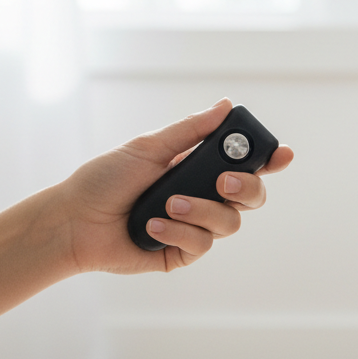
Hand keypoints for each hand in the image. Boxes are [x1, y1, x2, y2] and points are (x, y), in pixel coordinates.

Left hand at [57, 99, 293, 274]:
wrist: (74, 221)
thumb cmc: (104, 180)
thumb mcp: (149, 147)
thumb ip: (190, 130)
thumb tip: (226, 105)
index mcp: (198, 169)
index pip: (244, 164)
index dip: (269, 161)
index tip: (282, 154)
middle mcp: (202, 198)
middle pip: (251, 197)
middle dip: (245, 188)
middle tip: (223, 183)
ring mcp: (195, 227)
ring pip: (229, 223)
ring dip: (200, 211)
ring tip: (166, 205)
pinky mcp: (182, 253)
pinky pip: (202, 244)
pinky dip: (178, 231)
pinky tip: (152, 226)